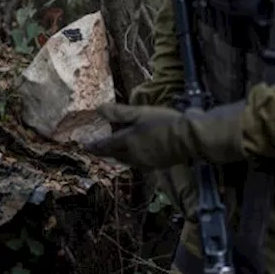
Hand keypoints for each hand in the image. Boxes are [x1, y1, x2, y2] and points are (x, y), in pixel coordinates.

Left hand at [81, 101, 245, 169]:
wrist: (190, 138)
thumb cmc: (165, 122)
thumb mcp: (140, 114)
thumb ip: (119, 113)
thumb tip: (98, 108)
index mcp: (128, 142)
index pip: (106, 145)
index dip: (95, 146)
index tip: (85, 147)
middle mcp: (134, 156)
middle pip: (116, 156)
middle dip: (106, 153)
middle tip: (98, 150)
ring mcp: (147, 162)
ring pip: (128, 161)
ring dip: (120, 157)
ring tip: (115, 153)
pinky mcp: (158, 165)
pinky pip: (140, 164)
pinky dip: (133, 159)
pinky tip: (137, 155)